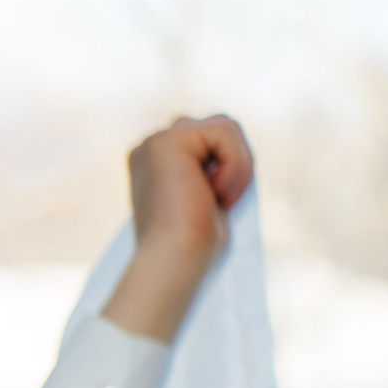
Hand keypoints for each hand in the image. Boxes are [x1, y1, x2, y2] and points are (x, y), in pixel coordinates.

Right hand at [103, 113, 253, 343]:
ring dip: (238, 165)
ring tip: (219, 197)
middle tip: (219, 202)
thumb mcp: (209, 198)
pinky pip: (225, 132)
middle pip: (219, 127)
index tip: (210, 207)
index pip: (211, 141)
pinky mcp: (166, 141)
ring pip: (226, 126)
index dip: (228, 169)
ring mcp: (153, 142)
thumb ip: (215, 170)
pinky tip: (214, 192)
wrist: (174, 261)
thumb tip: (239, 155)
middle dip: (235, 162)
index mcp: (154, 163)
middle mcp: (148, 148)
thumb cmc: (194, 245)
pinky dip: (235, 165)